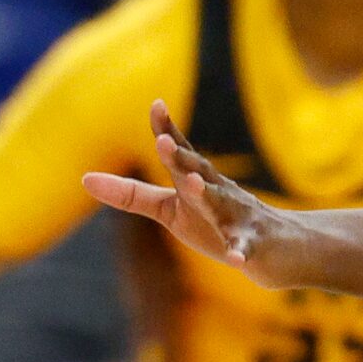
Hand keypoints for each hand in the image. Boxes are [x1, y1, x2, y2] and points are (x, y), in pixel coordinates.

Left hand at [82, 102, 305, 286]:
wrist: (278, 248)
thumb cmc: (216, 224)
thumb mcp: (171, 209)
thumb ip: (130, 196)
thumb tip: (84, 179)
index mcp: (198, 181)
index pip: (182, 152)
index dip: (168, 130)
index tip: (156, 104)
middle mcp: (219, 192)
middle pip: (198, 171)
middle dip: (181, 158)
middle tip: (163, 142)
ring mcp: (238, 216)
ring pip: (221, 203)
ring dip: (206, 193)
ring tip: (191, 184)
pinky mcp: (253, 244)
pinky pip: (245, 247)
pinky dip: (240, 249)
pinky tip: (236, 257)